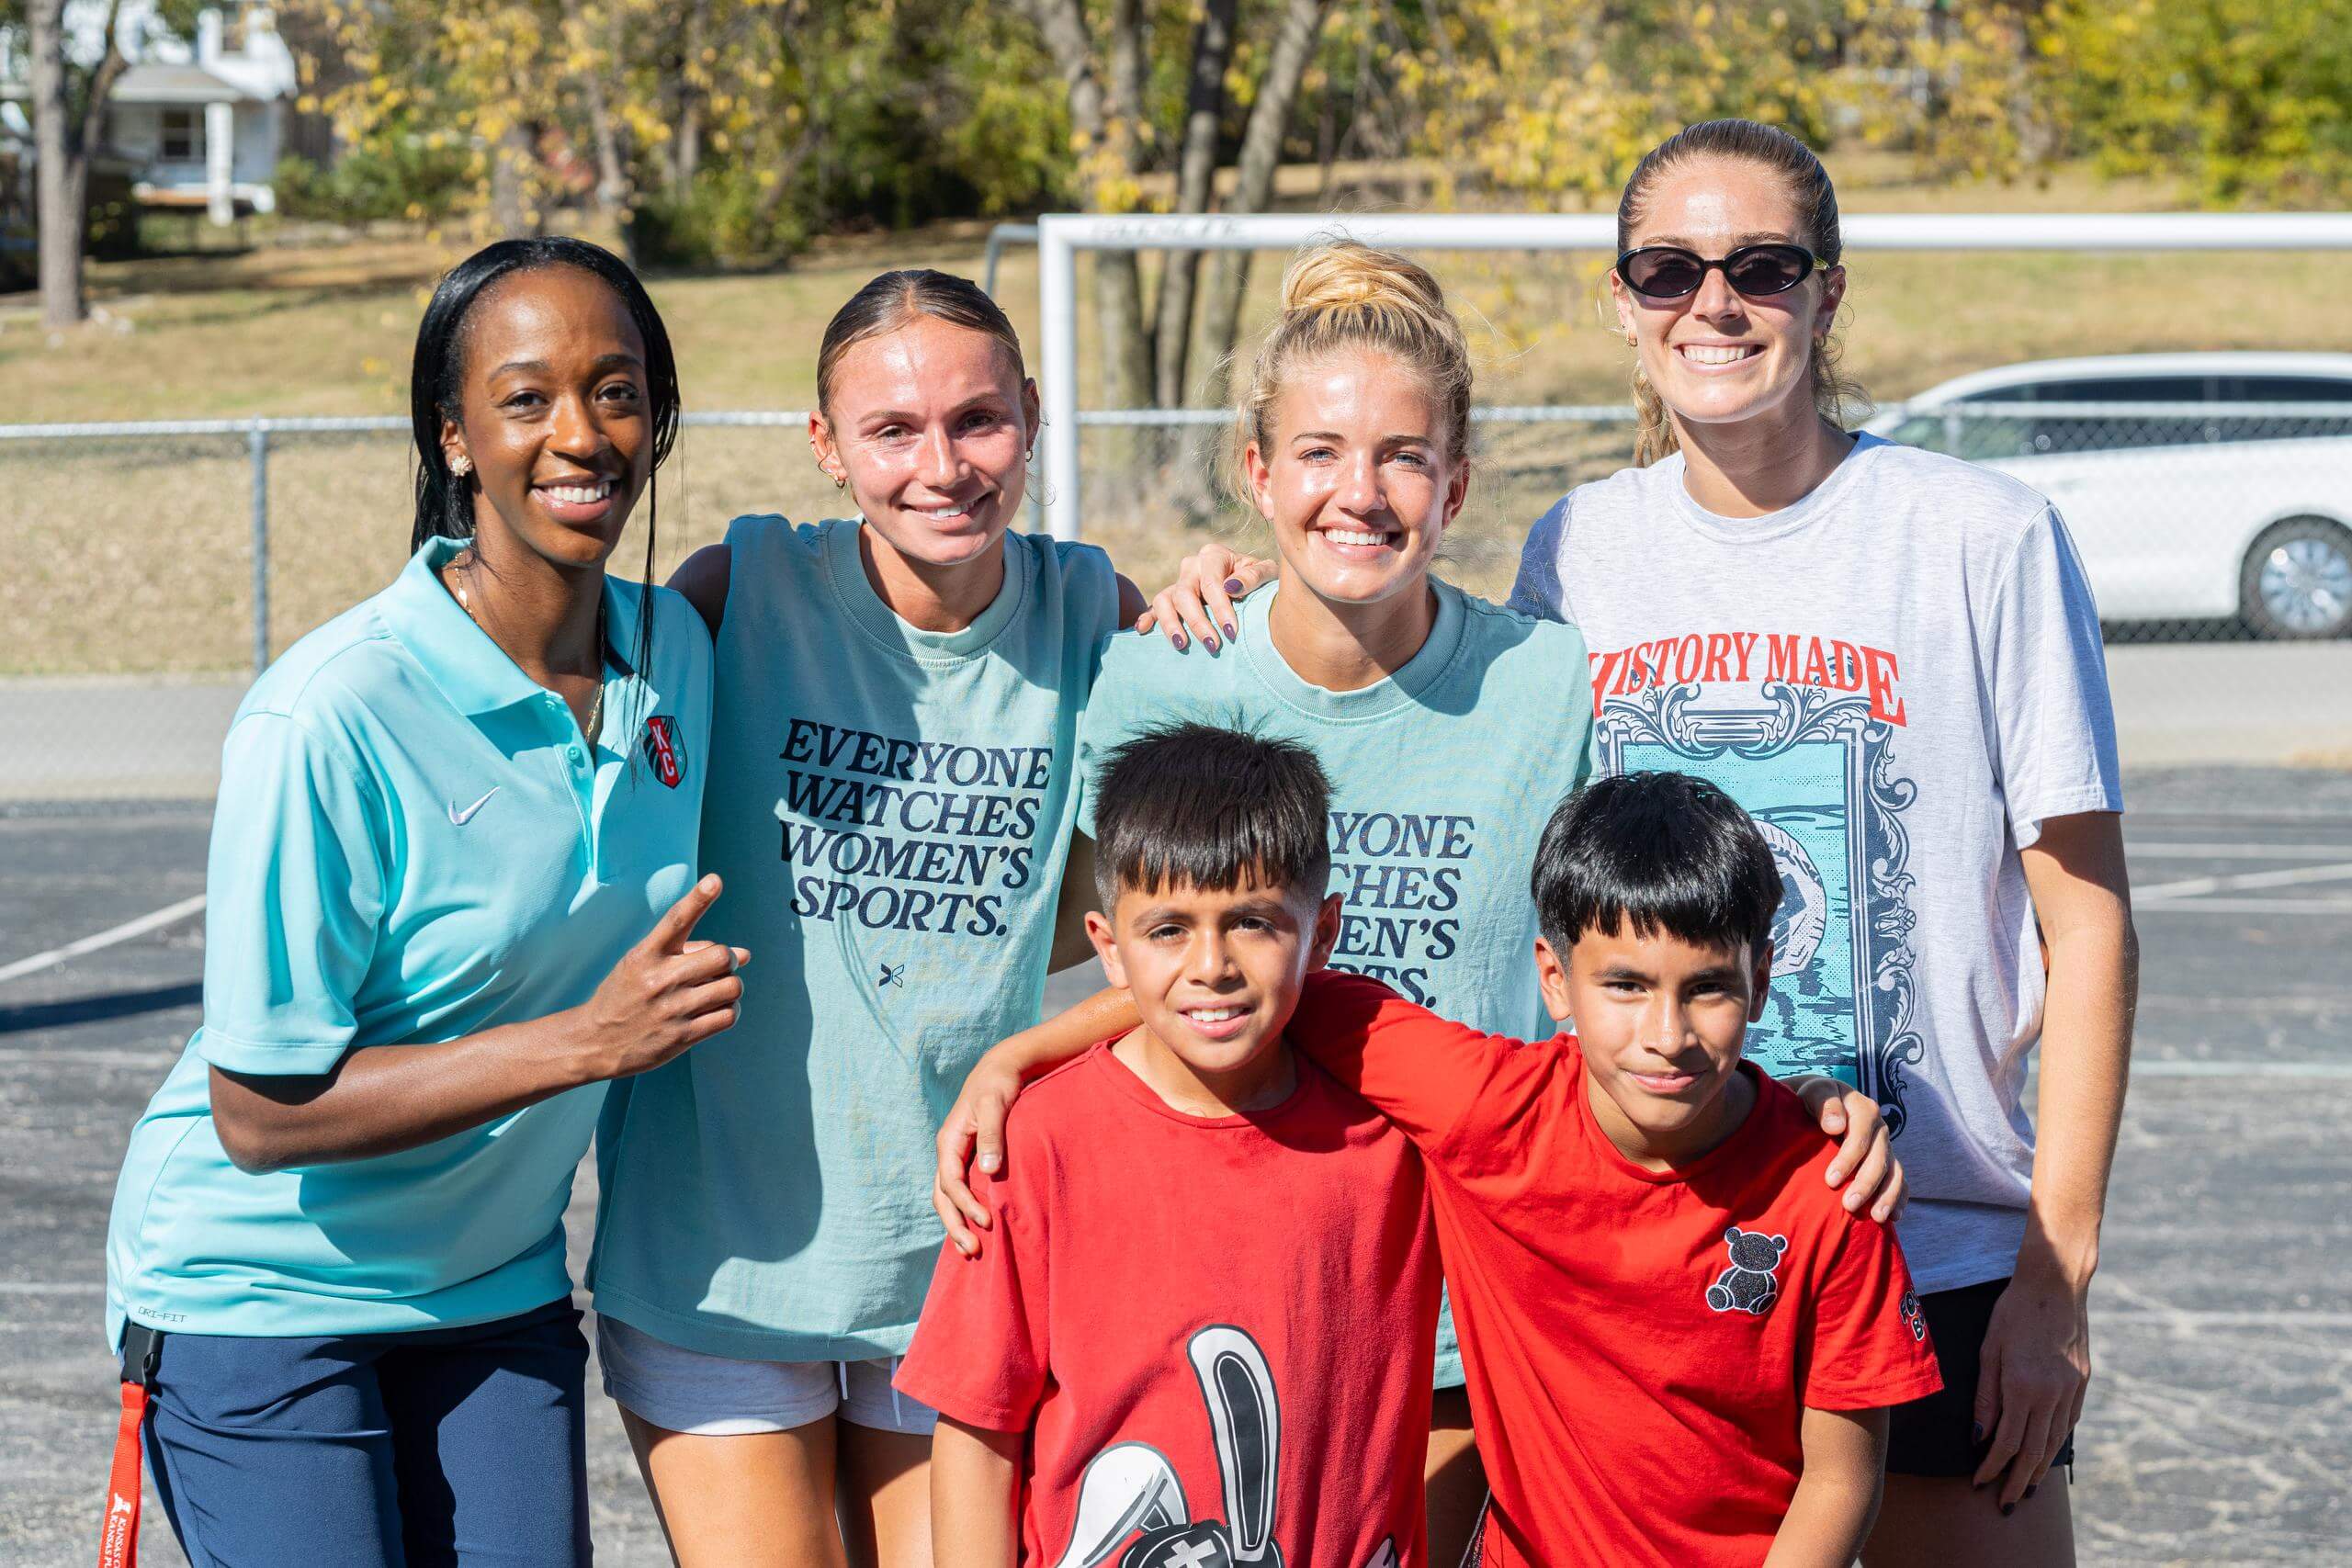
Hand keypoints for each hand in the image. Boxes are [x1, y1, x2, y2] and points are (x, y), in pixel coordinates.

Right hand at [578, 874, 747, 1078]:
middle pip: (721, 956)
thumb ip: (690, 953)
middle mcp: (660, 979)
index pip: (676, 920)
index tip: (715, 881)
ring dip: (731, 988)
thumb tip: (744, 954)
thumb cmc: (625, 996)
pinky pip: (728, 1016)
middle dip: (728, 961)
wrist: (594, 1042)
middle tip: (718, 968)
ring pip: (731, 987)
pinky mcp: (682, 1036)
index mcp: (646, 954)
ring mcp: (672, 1009)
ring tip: (716, 992)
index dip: (698, 898)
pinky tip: (716, 1011)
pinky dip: (730, 1011)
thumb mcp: (643, 965)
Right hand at [932, 1046, 1029, 1256]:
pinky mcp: (967, 1159)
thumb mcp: (996, 1105)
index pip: (951, 1182)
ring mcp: (955, 1156)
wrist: (1000, 1070)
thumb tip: (990, 1171)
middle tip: (973, 1251)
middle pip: (942, 1196)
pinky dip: (963, 1212)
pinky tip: (975, 1228)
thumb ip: (993, 1136)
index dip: (966, 1204)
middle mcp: (947, 1151)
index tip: (987, 1222)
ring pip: (947, 1197)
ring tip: (971, 1251)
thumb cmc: (999, 1085)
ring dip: (956, 1224)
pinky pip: (958, 1191)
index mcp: (949, 1140)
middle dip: (955, 1225)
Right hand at [1133, 543, 1275, 650]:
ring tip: (1182, 644)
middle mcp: (1192, 566)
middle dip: (1198, 622)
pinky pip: (1155, 606)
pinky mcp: (1171, 598)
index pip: (1211, 583)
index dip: (1220, 608)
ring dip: (1171, 623)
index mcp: (1213, 556)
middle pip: (1185, 594)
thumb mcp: (1265, 572)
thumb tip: (1231, 587)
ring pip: (1165, 600)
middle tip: (1213, 645)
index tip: (1232, 632)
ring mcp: (1179, 582)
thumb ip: (1253, 576)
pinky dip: (1147, 617)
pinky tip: (1142, 630)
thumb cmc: (1260, 579)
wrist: (1252, 584)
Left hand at [1793, 1078, 1905, 1220]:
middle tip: (1849, 1205)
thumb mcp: (1813, 1092)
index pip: (1859, 1138)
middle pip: (1879, 1159)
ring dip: (1887, 1196)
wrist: (1817, 1104)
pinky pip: (1899, 1181)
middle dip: (1866, 1184)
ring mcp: (1885, 1146)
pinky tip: (1893, 1217)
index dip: (1847, 1160)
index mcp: (1864, 1109)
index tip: (1830, 1181)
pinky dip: (1898, 1198)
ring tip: (1877, 1218)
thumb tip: (1836, 1126)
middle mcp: (1879, 1129)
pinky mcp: (1887, 1161)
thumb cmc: (1810, 1100)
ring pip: (1894, 1173)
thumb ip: (1824, 1102)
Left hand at [1973, 1265, 2090, 1507]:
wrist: (2055, 1285)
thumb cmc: (2012, 1312)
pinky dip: (2057, 1443)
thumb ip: (1986, 1396)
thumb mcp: (1989, 1350)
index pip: (2008, 1443)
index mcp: (2024, 1387)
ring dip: (2040, 1468)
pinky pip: (2069, 1422)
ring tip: (2027, 1486)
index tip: (1980, 1482)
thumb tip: (1979, 1436)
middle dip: (2018, 1481)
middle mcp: (2052, 1394)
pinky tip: (2047, 1453)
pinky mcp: (2083, 1382)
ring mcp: (2072, 1389)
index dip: (1993, 1467)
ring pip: (2056, 1441)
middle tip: (2007, 1504)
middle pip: (2035, 1451)